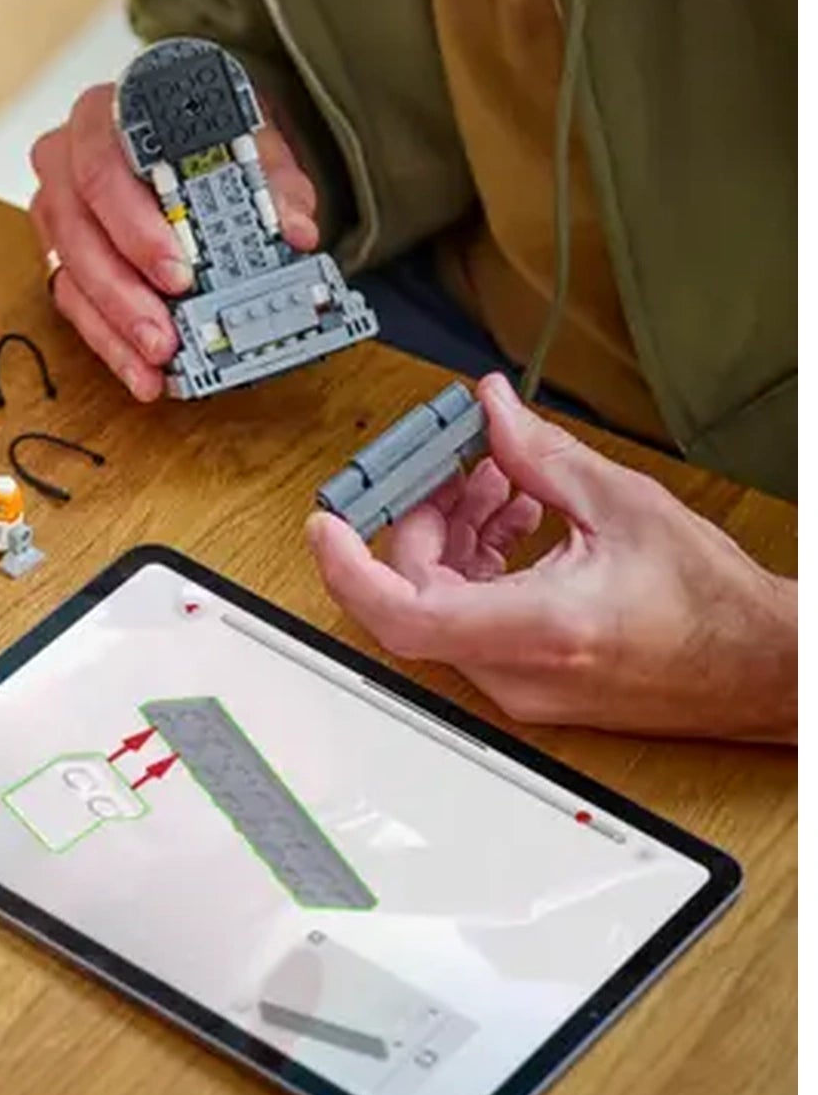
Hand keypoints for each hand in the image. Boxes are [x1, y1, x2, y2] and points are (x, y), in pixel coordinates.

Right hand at [29, 80, 319, 400]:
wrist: (191, 132)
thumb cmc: (205, 131)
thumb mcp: (246, 141)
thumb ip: (272, 182)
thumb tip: (295, 230)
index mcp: (103, 117)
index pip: (102, 170)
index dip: (136, 228)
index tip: (178, 273)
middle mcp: (65, 160)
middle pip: (79, 232)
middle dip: (123, 293)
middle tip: (165, 335)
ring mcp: (57, 210)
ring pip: (70, 275)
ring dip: (115, 326)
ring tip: (157, 362)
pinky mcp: (60, 253)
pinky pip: (73, 303)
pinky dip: (109, 341)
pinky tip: (140, 369)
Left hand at [306, 374, 796, 740]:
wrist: (766, 668)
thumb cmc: (717, 608)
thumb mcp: (625, 506)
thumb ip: (541, 456)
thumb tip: (491, 410)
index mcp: (538, 628)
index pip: (403, 611)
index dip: (349, 565)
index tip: (328, 524)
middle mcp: (517, 669)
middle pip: (415, 593)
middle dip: (424, 517)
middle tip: (453, 465)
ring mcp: (519, 684)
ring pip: (440, 605)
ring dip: (454, 536)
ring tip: (497, 480)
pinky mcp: (528, 680)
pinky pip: (469, 621)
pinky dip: (476, 565)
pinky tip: (514, 517)